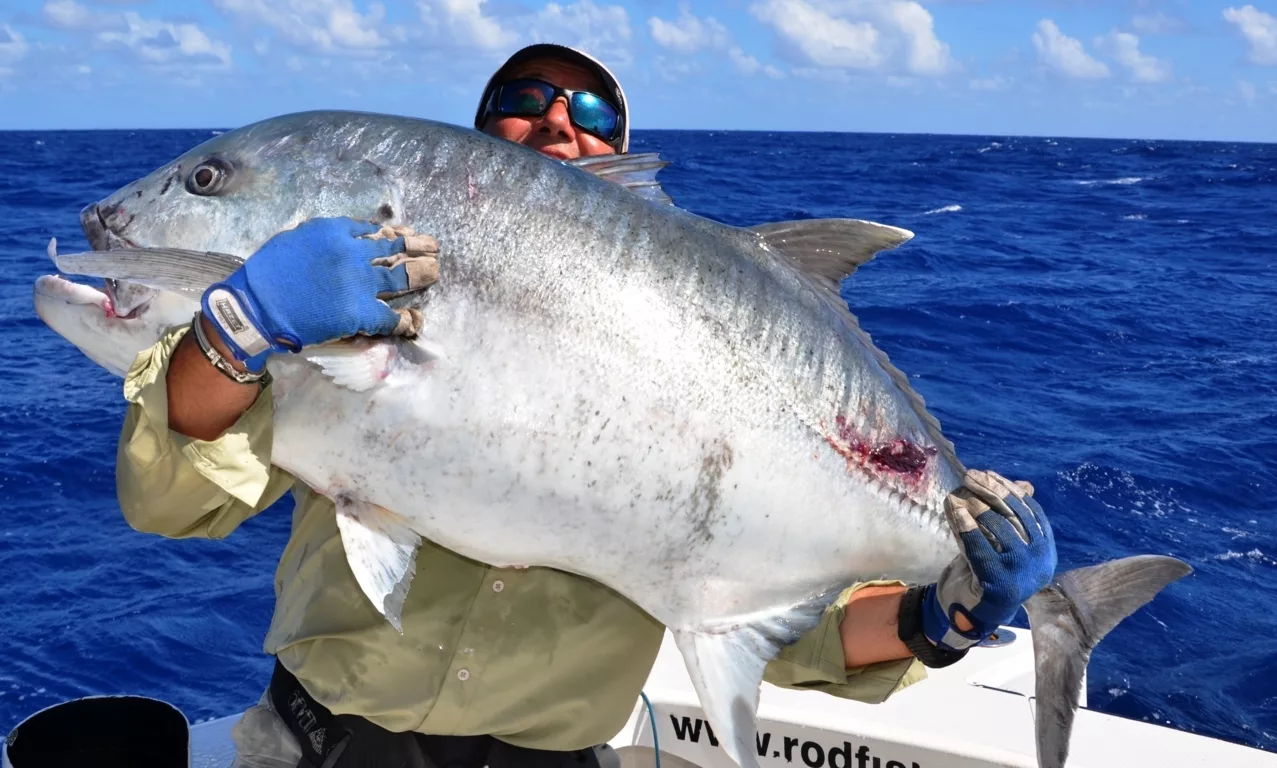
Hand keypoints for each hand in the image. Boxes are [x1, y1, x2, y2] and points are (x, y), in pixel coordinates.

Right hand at [201, 217, 438, 370]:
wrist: (258, 306)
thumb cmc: (268, 273)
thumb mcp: (296, 239)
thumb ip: (325, 236)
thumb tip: (347, 235)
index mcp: (335, 231)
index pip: (374, 230)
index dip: (395, 232)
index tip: (406, 233)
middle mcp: (353, 253)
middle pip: (395, 249)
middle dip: (418, 247)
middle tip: (434, 248)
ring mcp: (360, 283)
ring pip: (401, 277)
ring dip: (422, 274)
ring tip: (436, 272)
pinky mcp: (361, 312)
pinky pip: (391, 317)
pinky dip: (407, 319)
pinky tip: (417, 320)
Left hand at [921, 469, 1056, 651]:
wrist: (976, 612)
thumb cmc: (990, 571)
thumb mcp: (1002, 542)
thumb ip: (1012, 517)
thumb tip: (1023, 484)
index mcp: (1046, 550)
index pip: (1031, 511)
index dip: (1009, 490)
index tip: (989, 474)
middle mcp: (1040, 561)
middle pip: (1016, 517)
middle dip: (991, 492)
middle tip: (971, 476)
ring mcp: (1022, 574)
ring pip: (1000, 530)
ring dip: (978, 507)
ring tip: (961, 494)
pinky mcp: (1000, 584)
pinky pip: (982, 549)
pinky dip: (968, 527)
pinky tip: (957, 511)